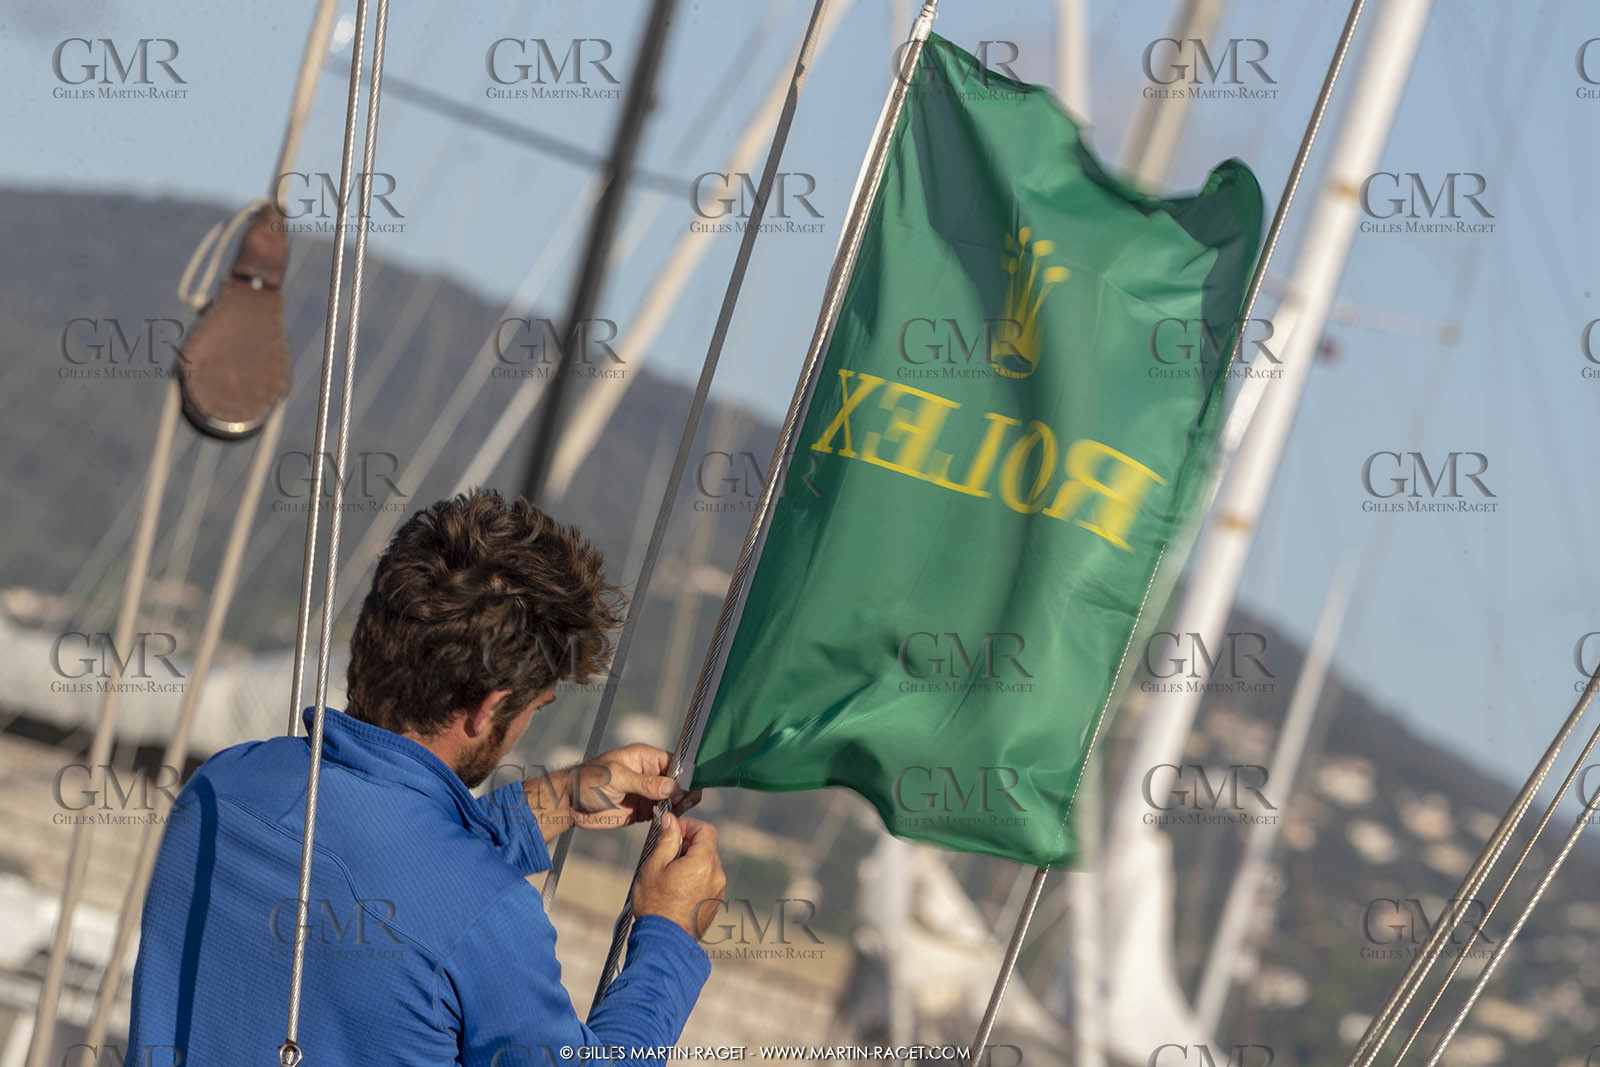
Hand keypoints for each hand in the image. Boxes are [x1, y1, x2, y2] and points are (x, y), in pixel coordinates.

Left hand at [524, 743, 700, 842]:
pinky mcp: (644, 810)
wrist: (570, 804)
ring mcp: (648, 793)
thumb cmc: (588, 781)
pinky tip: (670, 821)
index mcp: (645, 757)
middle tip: (682, 804)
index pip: (675, 762)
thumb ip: (644, 783)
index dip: (684, 775)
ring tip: (675, 813)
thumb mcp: (616, 778)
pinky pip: (664, 813)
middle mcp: (650, 774)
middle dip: (685, 792)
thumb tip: (672, 787)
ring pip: (675, 798)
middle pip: (679, 781)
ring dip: (679, 806)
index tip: (687, 789)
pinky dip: (670, 817)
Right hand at [632, 812, 725, 939]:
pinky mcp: (715, 903)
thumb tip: (671, 820)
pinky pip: (708, 880)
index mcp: (703, 862)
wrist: (664, 942)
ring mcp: (718, 890)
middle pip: (707, 846)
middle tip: (666, 854)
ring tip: (669, 875)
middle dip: (688, 844)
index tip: (672, 832)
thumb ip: (666, 840)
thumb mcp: (654, 866)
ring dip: (691, 861)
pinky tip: (676, 890)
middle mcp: (716, 875)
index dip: (689, 826)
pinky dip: (695, 877)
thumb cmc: (655, 905)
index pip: (706, 830)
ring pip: (707, 864)